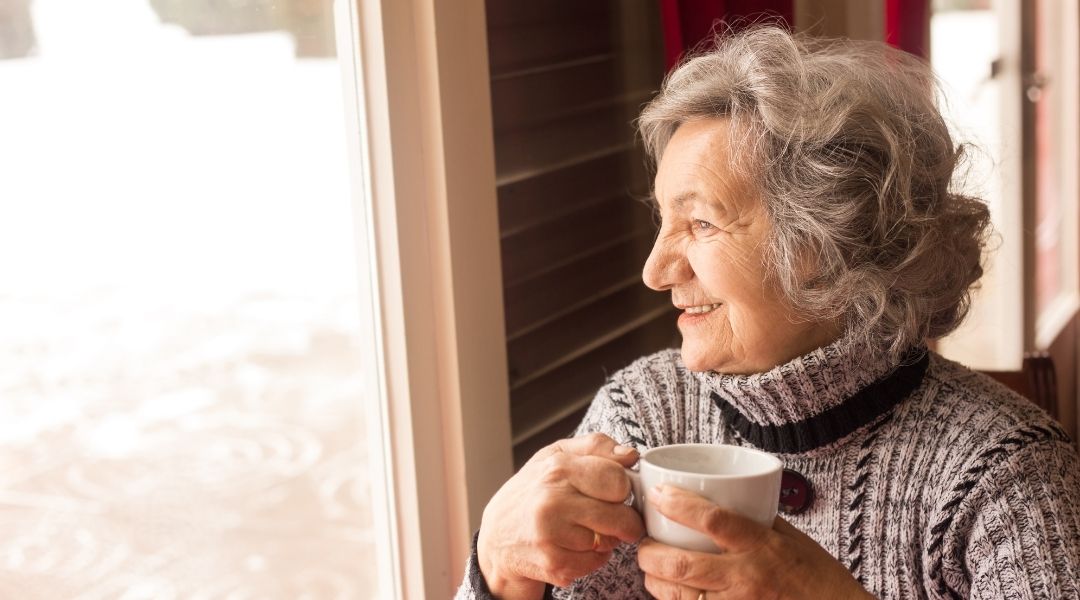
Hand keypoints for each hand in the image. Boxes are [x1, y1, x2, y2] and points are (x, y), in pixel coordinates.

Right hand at [477, 433, 645, 598]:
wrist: (497, 536)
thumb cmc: (532, 491)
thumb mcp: (557, 456)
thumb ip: (596, 447)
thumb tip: (630, 455)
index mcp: (557, 468)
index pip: (618, 480)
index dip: (622, 488)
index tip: (615, 492)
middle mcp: (552, 501)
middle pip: (620, 517)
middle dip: (624, 520)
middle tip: (613, 517)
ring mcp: (551, 535)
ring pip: (610, 542)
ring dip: (605, 540)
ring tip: (583, 529)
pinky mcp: (553, 564)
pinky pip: (595, 563)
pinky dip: (591, 558)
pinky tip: (574, 547)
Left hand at [637, 485, 874, 599]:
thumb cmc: (817, 575)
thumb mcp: (790, 537)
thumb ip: (755, 521)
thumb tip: (722, 499)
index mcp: (762, 545)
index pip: (714, 520)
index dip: (679, 505)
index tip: (658, 494)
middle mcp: (747, 578)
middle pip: (682, 564)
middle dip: (650, 552)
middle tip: (643, 542)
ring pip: (678, 595)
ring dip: (655, 580)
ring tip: (651, 567)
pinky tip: (668, 592)